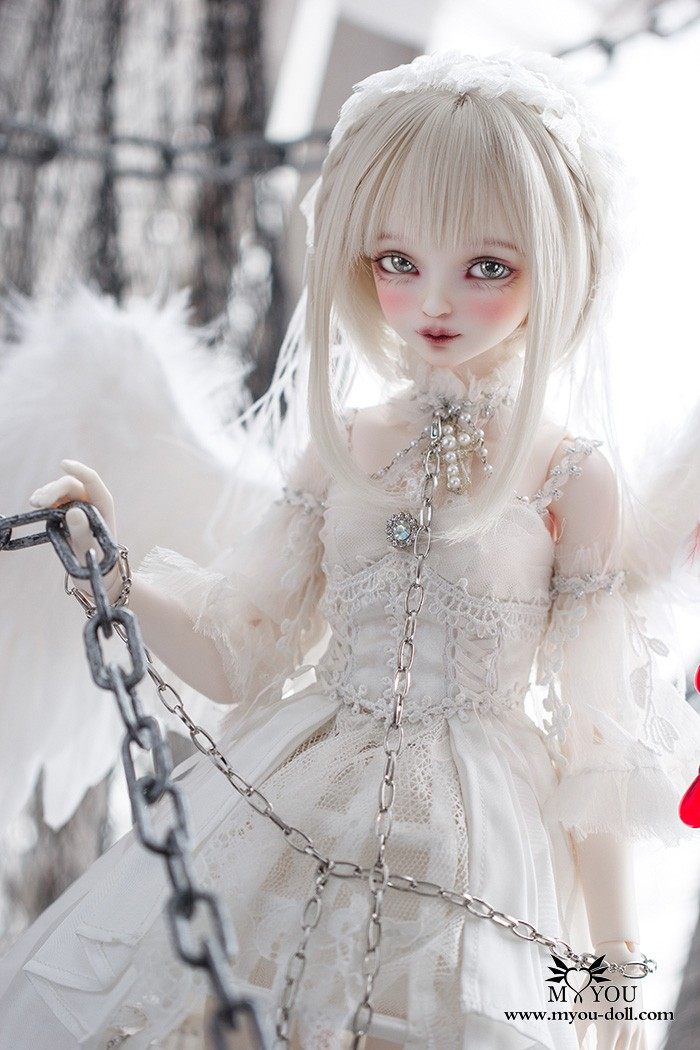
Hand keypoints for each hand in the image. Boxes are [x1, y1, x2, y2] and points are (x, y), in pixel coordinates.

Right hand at [28, 459, 121, 599]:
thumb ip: (82, 532)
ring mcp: (79, 508)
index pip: (92, 481)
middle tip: (37, 503)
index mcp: (103, 507)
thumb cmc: (99, 565)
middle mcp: (92, 503)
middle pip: (71, 485)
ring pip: (60, 491)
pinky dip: (44, 500)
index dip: (79, 470)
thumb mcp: (89, 552)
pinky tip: (36, 504)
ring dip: (46, 494)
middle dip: (53, 490)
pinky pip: (55, 500)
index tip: (63, 464)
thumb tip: (72, 511)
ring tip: (35, 503)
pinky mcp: (68, 514)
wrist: (97, 577)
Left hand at [573, 940, 648, 1049]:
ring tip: (608, 1045)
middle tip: (599, 1046)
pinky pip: (643, 1048)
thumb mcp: (581, 1007)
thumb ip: (578, 1033)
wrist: (617, 963)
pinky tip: (624, 1048)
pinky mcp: (642, 1026)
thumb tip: (574, 1046)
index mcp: (609, 1029)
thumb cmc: (595, 985)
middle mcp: (626, 1032)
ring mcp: (636, 1029)